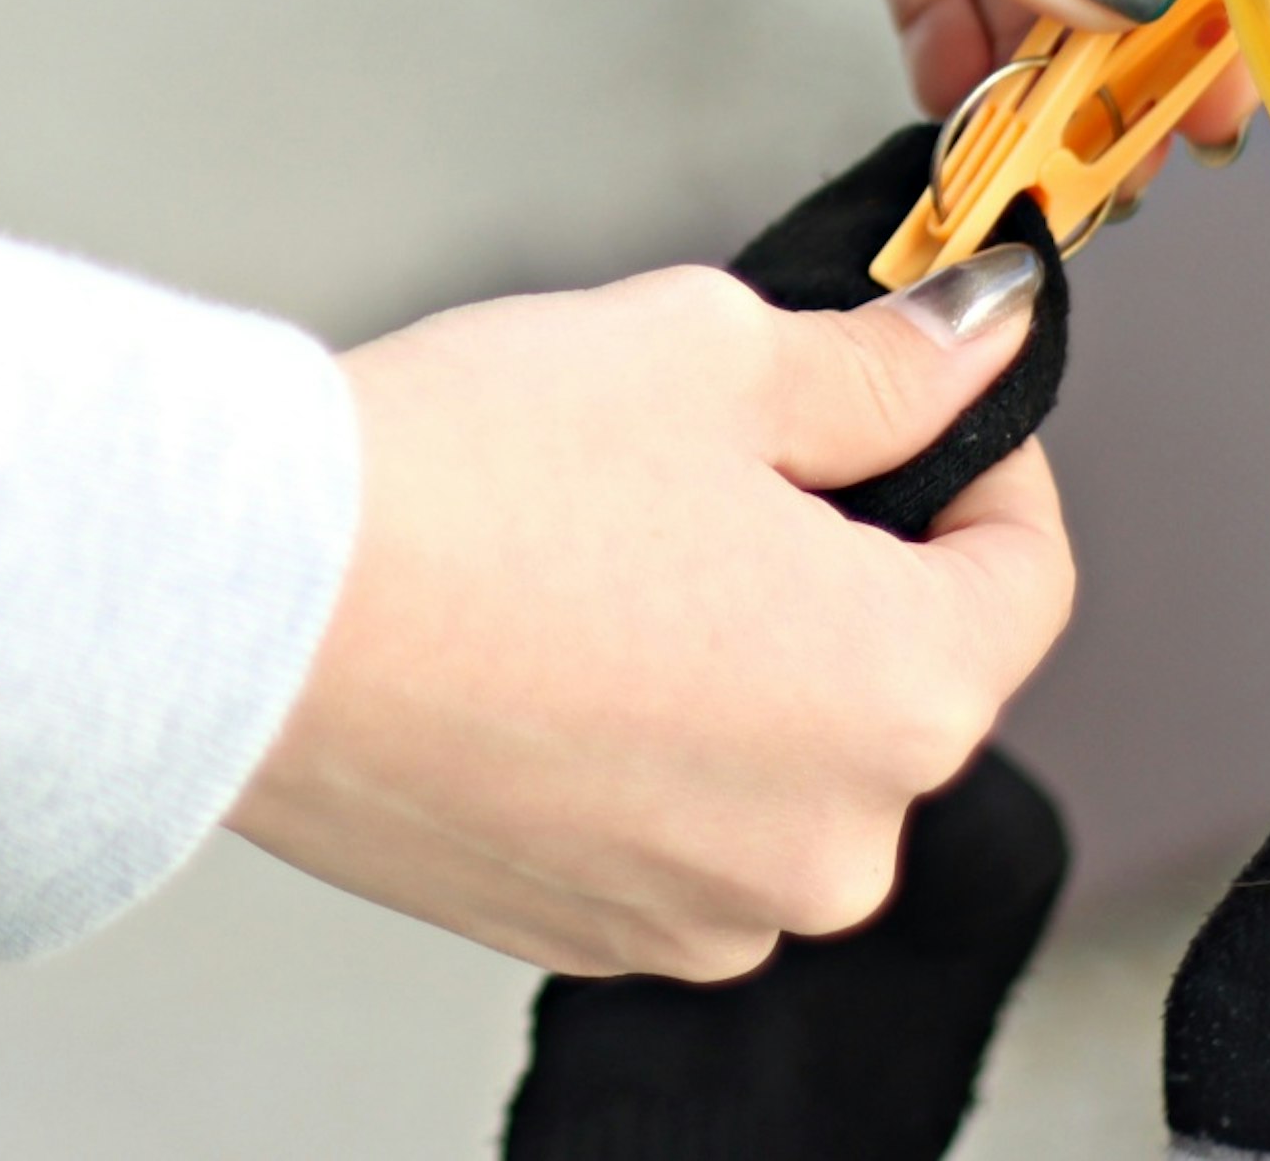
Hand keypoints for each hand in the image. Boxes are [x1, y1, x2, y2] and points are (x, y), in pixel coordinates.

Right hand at [224, 263, 1072, 977]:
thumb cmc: (463, 483)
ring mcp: (701, 910)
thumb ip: (879, 362)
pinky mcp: (580, 930)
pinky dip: (628, 742)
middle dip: (827, 563)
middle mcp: (830, 841)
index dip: (977, 459)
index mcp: (902, 691)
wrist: (244, 602)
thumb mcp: (709, 349)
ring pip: (773, 757)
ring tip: (588, 557)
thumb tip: (978, 339)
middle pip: (894, 673)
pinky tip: (529, 646)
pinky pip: (664, 824)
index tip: (909, 408)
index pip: (1025, 570)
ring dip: (725, 663)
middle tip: (694, 466)